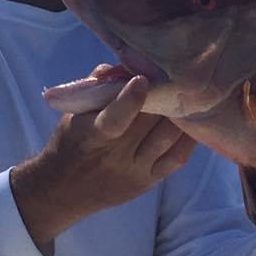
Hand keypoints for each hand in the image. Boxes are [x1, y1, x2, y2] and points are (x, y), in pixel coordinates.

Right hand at [11, 74, 195, 248]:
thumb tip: (126, 64)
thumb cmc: (69, 143)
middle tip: (177, 75)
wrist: (61, 192)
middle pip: (149, 122)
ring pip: (167, 138)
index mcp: (91, 136)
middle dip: (164, 96)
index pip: (114, 120)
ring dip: (180, 114)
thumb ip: (98, 87)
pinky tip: (193, 120)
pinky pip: (176, 158)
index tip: (143, 79)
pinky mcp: (148, 182)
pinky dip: (188, 137)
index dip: (131, 99)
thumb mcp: (73, 114)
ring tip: (188, 94)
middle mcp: (115, 156)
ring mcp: (134, 171)